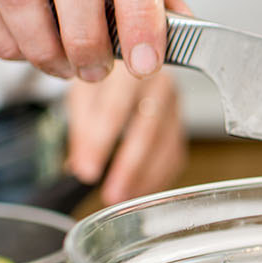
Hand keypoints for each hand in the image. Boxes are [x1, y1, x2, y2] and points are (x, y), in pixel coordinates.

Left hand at [65, 66, 185, 204]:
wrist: (127, 66)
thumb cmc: (102, 79)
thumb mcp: (81, 94)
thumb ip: (81, 128)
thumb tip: (81, 166)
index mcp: (129, 67)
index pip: (116, 108)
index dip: (100, 143)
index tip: (88, 171)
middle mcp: (159, 82)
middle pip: (148, 129)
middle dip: (129, 166)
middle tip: (112, 193)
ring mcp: (175, 104)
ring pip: (166, 145)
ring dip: (144, 177)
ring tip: (123, 196)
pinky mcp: (180, 124)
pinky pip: (175, 155)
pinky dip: (157, 177)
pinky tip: (140, 189)